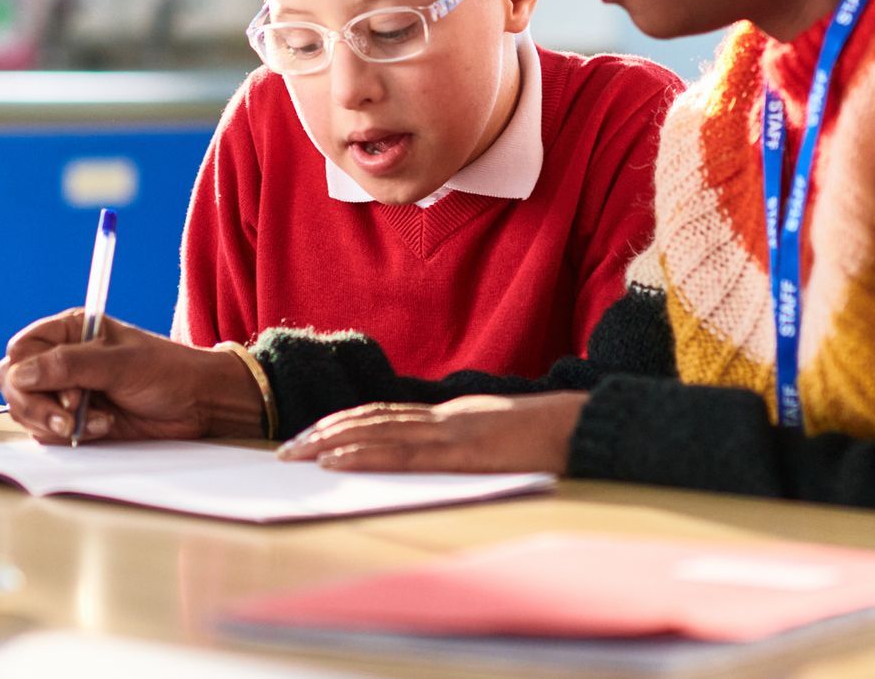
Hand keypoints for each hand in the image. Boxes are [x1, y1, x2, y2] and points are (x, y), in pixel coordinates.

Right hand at [0, 310, 263, 443]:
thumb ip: (68, 366)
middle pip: (14, 385)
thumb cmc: (167, 370)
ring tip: (98, 421)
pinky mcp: (75, 419)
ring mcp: (65, 392)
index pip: (20, 351)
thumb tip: (19, 374)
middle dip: (37, 406)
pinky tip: (104, 427)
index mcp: (68, 331)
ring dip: (56, 424)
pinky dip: (70, 436)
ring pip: (27, 413)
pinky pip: (49, 434)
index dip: (29, 374)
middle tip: (70, 416)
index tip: (65, 390)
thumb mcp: (120, 363)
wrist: (198, 403)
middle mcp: (61, 360)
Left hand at [276, 392, 587, 473]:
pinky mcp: (461, 452)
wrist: (586, 427)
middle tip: (288, 449)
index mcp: (453, 416)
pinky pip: (404, 454)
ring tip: (299, 455)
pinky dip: (364, 455)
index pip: (387, 414)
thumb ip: (469, 443)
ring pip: (379, 432)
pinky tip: (337, 461)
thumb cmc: (551, 439)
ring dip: (333, 443)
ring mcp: (452, 432)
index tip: (314, 434)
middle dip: (326, 433)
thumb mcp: (501, 437)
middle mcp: (445, 418)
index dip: (347, 422)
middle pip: (373, 420)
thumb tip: (441, 455)